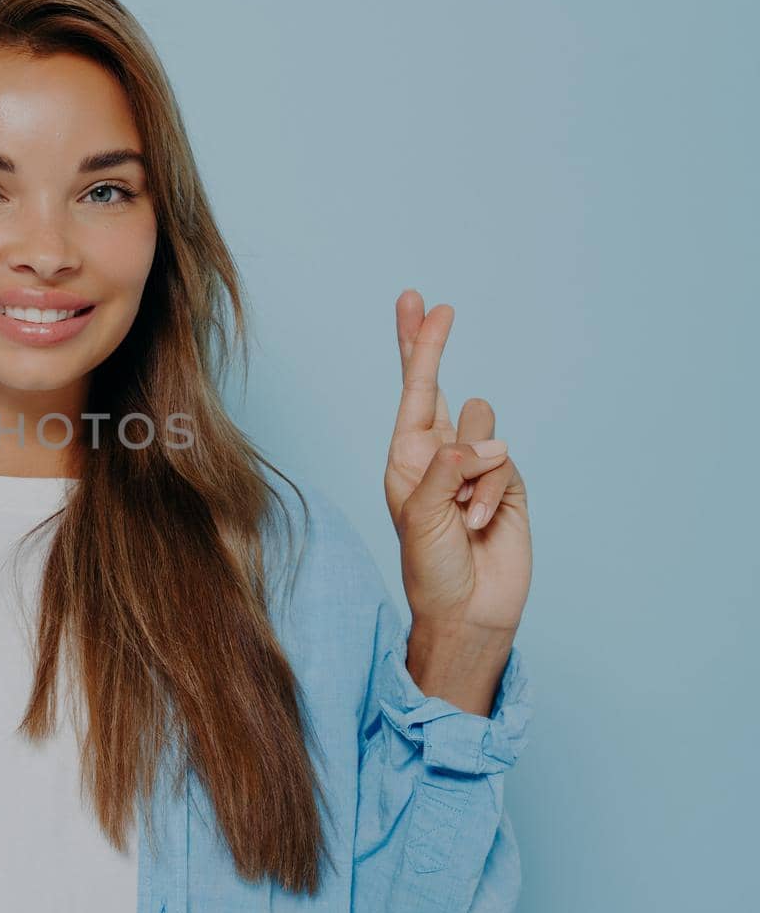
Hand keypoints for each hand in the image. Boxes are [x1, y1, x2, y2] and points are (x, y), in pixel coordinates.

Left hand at [384, 290, 531, 641]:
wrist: (468, 610)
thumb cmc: (429, 566)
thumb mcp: (420, 515)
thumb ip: (444, 469)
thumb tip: (483, 441)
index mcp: (405, 457)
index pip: (411, 392)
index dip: (416, 346)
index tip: (415, 302)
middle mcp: (438, 454)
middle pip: (441, 387)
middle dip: (434, 347)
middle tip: (439, 306)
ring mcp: (475, 467)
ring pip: (481, 424)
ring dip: (470, 466)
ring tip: (459, 510)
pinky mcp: (508, 483)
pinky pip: (503, 464)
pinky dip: (490, 494)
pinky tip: (480, 524)